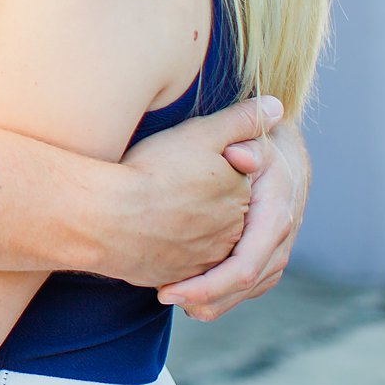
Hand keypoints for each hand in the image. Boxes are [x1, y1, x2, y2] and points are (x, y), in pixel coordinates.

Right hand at [105, 95, 278, 285]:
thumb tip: (277, 107)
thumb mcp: (200, 134)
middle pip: (222, 214)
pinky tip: (148, 233)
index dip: (212, 170)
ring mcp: (203, 260)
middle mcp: (230, 237)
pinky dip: (169, 251)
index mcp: (242, 200)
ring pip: (202, 242)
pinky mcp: (175, 277)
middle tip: (171, 185)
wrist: (107, 217)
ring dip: (189, 230)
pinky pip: (180, 265)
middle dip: (204, 203)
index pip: (238, 182)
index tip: (186, 162)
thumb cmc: (153, 171)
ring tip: (158, 209)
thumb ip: (241, 121)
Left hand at [159, 117, 307, 318]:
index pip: (244, 266)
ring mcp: (277, 249)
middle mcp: (279, 240)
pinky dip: (225, 293)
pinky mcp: (268, 252)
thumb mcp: (251, 135)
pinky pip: (250, 283)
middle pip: (244, 285)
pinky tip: (194, 295)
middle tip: (163, 296)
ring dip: (214, 300)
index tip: (171, 290)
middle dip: (205, 298)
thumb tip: (239, 156)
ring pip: (250, 289)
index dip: (208, 285)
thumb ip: (243, 140)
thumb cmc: (256, 139)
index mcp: (274, 216)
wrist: (284, 148)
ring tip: (174, 299)